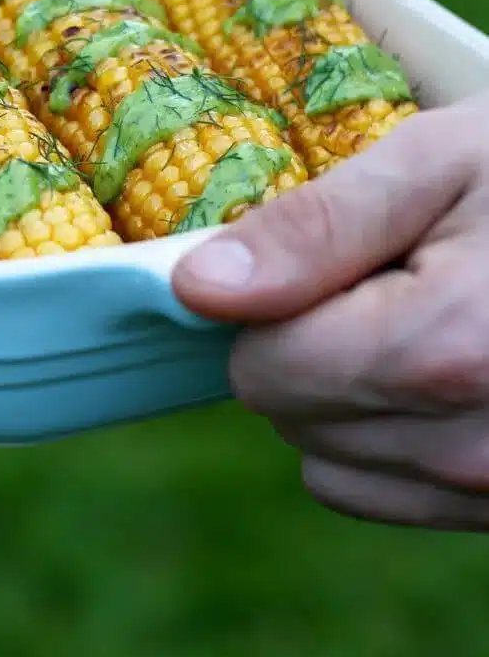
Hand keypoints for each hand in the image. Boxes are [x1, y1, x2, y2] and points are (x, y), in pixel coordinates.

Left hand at [172, 93, 488, 529]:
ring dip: (350, 394)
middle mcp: (472, 452)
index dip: (273, 303)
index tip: (337, 256)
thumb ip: (314, 230)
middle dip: (312, 342)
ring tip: (435, 318)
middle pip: (289, 417)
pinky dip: (395, 435)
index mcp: (441, 355)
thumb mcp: (438, 163)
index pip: (259, 368)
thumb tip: (195, 292)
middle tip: (398, 276)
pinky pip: (391, 493)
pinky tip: (454, 371)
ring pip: (330, 463)